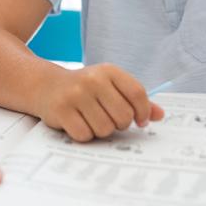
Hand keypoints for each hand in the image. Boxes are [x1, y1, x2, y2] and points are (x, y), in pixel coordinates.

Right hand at [35, 63, 163, 141]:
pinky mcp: (61, 110)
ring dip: (100, 130)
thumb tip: (160, 115)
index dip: (143, 111)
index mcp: (108, 71)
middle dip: (120, 124)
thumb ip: (134, 100)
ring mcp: (75, 94)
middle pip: (123, 115)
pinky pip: (85, 135)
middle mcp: (92, 79)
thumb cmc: (85, 89)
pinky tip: (78, 123)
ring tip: (91, 119)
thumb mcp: (110, 86)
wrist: (46, 85)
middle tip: (109, 118)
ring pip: (105, 129)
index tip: (139, 121)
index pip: (137, 93)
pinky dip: (84, 135)